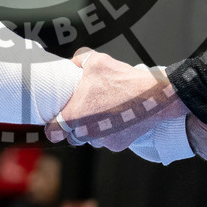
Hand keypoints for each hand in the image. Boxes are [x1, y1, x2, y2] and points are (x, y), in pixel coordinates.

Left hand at [46, 48, 189, 151]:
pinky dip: (111, 133)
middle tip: (85, 112)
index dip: (54, 127)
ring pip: (91, 140)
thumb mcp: (97, 61)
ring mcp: (103, 141)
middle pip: (73, 137)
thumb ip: (79, 60)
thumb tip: (73, 62)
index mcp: (75, 115)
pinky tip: (118, 118)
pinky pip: (108, 141)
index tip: (57, 122)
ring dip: (94, 130)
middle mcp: (86, 132)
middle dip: (76, 128)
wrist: (153, 96)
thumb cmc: (122, 79)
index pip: (53, 132)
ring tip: (105, 112)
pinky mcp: (118, 145)